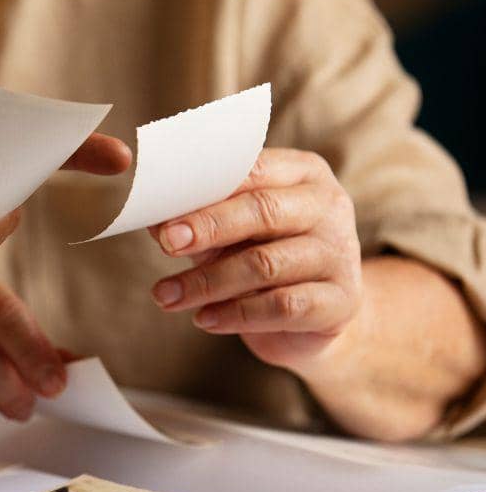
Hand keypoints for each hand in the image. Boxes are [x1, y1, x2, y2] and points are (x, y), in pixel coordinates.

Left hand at [149, 148, 361, 372]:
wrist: (313, 319)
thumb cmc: (264, 258)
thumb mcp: (230, 233)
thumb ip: (198, 220)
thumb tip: (150, 218)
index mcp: (302, 174)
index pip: (251, 171)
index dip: (203, 191)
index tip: (163, 213)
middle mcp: (328, 206)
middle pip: (263, 211)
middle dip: (207, 228)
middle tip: (166, 244)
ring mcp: (339, 254)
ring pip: (266, 264)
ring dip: (208, 282)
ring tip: (167, 297)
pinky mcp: (341, 301)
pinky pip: (282, 306)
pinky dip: (236, 314)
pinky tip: (204, 319)